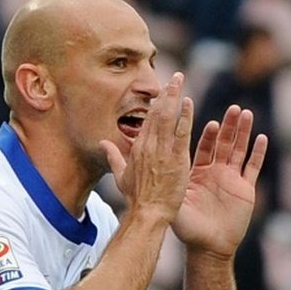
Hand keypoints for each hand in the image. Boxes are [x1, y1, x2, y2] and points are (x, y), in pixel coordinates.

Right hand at [101, 72, 193, 225]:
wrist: (148, 213)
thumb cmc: (136, 198)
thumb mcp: (121, 176)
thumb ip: (113, 157)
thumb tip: (102, 143)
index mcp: (137, 148)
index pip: (148, 120)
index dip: (157, 104)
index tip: (164, 91)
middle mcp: (148, 146)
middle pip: (157, 113)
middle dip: (167, 93)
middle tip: (176, 77)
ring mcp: (162, 151)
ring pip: (168, 118)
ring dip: (174, 97)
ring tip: (180, 80)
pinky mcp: (176, 159)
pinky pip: (181, 132)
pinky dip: (184, 116)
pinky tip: (188, 102)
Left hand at [172, 104, 267, 256]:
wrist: (209, 248)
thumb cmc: (188, 229)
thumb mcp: (174, 204)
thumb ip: (165, 186)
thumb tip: (149, 171)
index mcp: (198, 173)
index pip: (203, 147)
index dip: (207, 134)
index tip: (211, 121)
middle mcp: (215, 172)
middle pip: (223, 143)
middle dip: (228, 126)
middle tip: (232, 108)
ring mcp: (232, 179)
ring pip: (240, 150)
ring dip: (244, 132)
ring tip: (246, 114)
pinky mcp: (246, 189)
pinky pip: (253, 168)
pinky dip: (258, 153)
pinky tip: (262, 138)